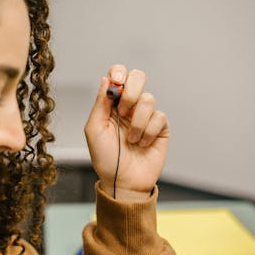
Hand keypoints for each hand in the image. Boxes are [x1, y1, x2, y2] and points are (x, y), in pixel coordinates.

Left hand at [84, 65, 169, 197]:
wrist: (123, 182)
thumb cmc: (105, 158)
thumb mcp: (94, 130)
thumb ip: (100, 104)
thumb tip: (106, 80)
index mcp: (111, 103)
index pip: (117, 75)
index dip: (119, 72)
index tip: (117, 82)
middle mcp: (129, 106)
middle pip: (138, 77)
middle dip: (131, 92)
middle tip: (122, 111)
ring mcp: (146, 115)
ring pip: (149, 99)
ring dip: (137, 122)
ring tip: (130, 140)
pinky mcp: (160, 127)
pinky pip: (159, 117)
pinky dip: (148, 132)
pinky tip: (142, 144)